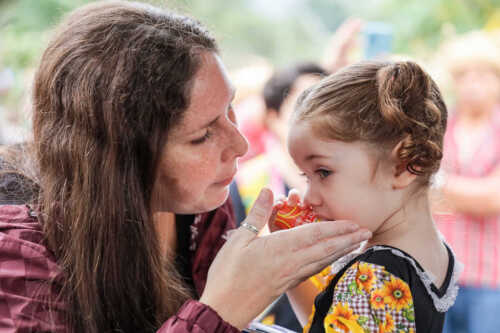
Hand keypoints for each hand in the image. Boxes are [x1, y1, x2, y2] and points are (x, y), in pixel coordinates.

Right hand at [199, 188, 370, 328]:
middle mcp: (292, 263)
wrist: (225, 307)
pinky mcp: (288, 284)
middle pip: (327, 249)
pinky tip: (331, 260)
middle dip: (348, 240)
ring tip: (357, 244)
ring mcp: (292, 275)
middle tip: (366, 232)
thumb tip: (267, 190)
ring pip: (323, 261)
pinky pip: (314, 270)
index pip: (316, 234)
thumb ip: (258, 214)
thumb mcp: (240, 238)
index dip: (337, 228)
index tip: (354, 223)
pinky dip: (327, 262)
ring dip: (342, 251)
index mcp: (282, 248)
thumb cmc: (228, 272)